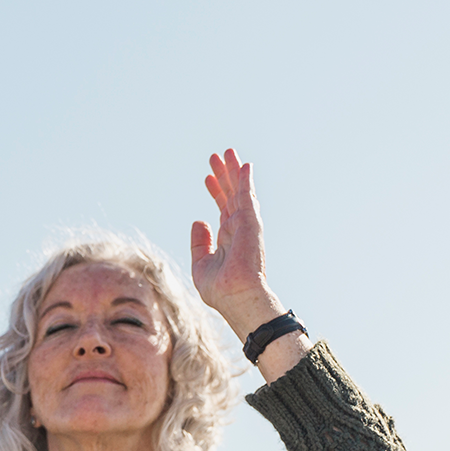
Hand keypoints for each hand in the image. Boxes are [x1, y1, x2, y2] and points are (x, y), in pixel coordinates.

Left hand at [190, 148, 286, 339]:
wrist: (236, 298)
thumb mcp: (200, 264)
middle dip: (224, 175)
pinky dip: (245, 180)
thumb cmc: (221, 290)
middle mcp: (238, 228)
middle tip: (217, 156)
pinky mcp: (250, 223)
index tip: (207, 177)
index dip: (215, 191)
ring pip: (239, 191)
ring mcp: (246, 225)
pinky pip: (247, 196)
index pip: (222, 208)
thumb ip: (199, 243)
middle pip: (231, 195)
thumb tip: (198, 221)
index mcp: (228, 238)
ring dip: (233, 171)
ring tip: (226, 152)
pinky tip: (243, 165)